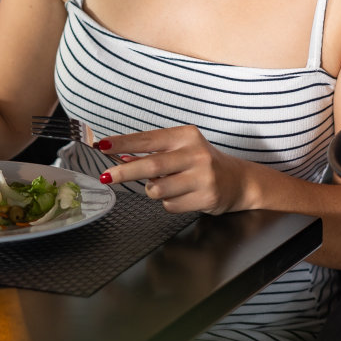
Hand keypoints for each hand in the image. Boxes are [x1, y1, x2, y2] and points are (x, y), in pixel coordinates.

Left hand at [98, 125, 253, 214]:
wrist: (238, 181)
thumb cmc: (202, 163)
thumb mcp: (181, 150)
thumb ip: (154, 152)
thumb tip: (121, 157)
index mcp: (186, 136)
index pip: (147, 139)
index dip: (123, 143)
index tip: (102, 145)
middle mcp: (195, 154)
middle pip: (151, 164)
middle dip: (124, 172)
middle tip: (105, 177)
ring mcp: (202, 176)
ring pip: (158, 188)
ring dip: (153, 190)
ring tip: (166, 185)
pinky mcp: (206, 197)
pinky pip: (170, 205)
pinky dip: (168, 202)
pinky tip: (183, 195)